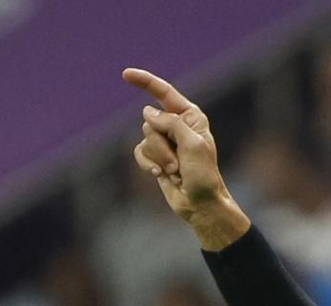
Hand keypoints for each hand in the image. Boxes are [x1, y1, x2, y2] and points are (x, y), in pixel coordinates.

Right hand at [122, 67, 249, 249]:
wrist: (201, 205)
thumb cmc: (204, 175)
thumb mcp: (192, 144)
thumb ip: (171, 123)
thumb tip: (147, 112)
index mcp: (191, 116)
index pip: (164, 93)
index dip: (145, 82)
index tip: (126, 74)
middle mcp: (176, 125)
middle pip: (150, 121)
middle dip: (161, 144)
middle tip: (179, 163)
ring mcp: (165, 141)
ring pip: (144, 138)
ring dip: (158, 157)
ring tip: (175, 171)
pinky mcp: (155, 156)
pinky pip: (139, 152)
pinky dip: (147, 163)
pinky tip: (159, 175)